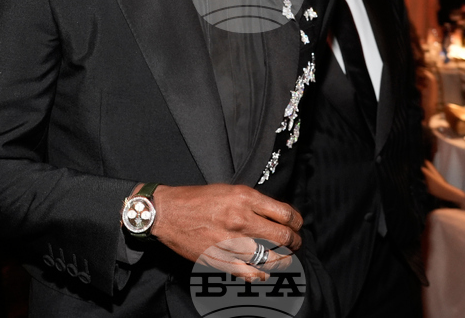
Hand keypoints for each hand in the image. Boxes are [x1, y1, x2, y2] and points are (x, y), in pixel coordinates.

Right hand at [150, 184, 301, 281]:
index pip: (285, 214)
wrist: (167, 214)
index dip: (297, 222)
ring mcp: (233, 242)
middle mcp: (241, 220)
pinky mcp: (222, 260)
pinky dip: (263, 274)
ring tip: (285, 258)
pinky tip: (265, 271)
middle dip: (294, 242)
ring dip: (284, 260)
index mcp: (245, 198)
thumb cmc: (196, 200)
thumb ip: (253, 202)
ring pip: (273, 258)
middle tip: (294, 243)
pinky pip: (252, 274)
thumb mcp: (229, 190)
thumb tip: (276, 215)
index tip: (296, 225)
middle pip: (283, 237)